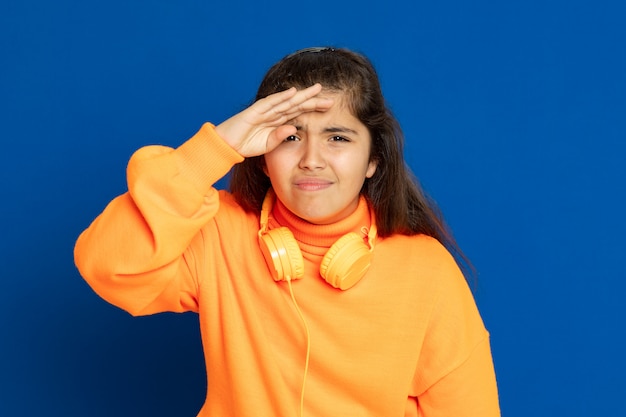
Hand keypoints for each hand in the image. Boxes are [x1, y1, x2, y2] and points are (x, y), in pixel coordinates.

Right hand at [215, 84, 332, 157]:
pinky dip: (282, 97)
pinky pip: (270, 103)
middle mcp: (273, 113)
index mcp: (277, 121)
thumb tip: (294, 129)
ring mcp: (264, 110)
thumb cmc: (245, 145)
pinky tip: (293, 92)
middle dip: (313, 100)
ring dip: (302, 95)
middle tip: (329, 97)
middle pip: (296, 104)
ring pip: (287, 101)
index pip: (298, 112)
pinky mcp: (254, 111)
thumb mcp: (268, 145)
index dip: (313, 108)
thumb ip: (280, 137)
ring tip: (317, 89)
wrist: (227, 146)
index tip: (329, 108)